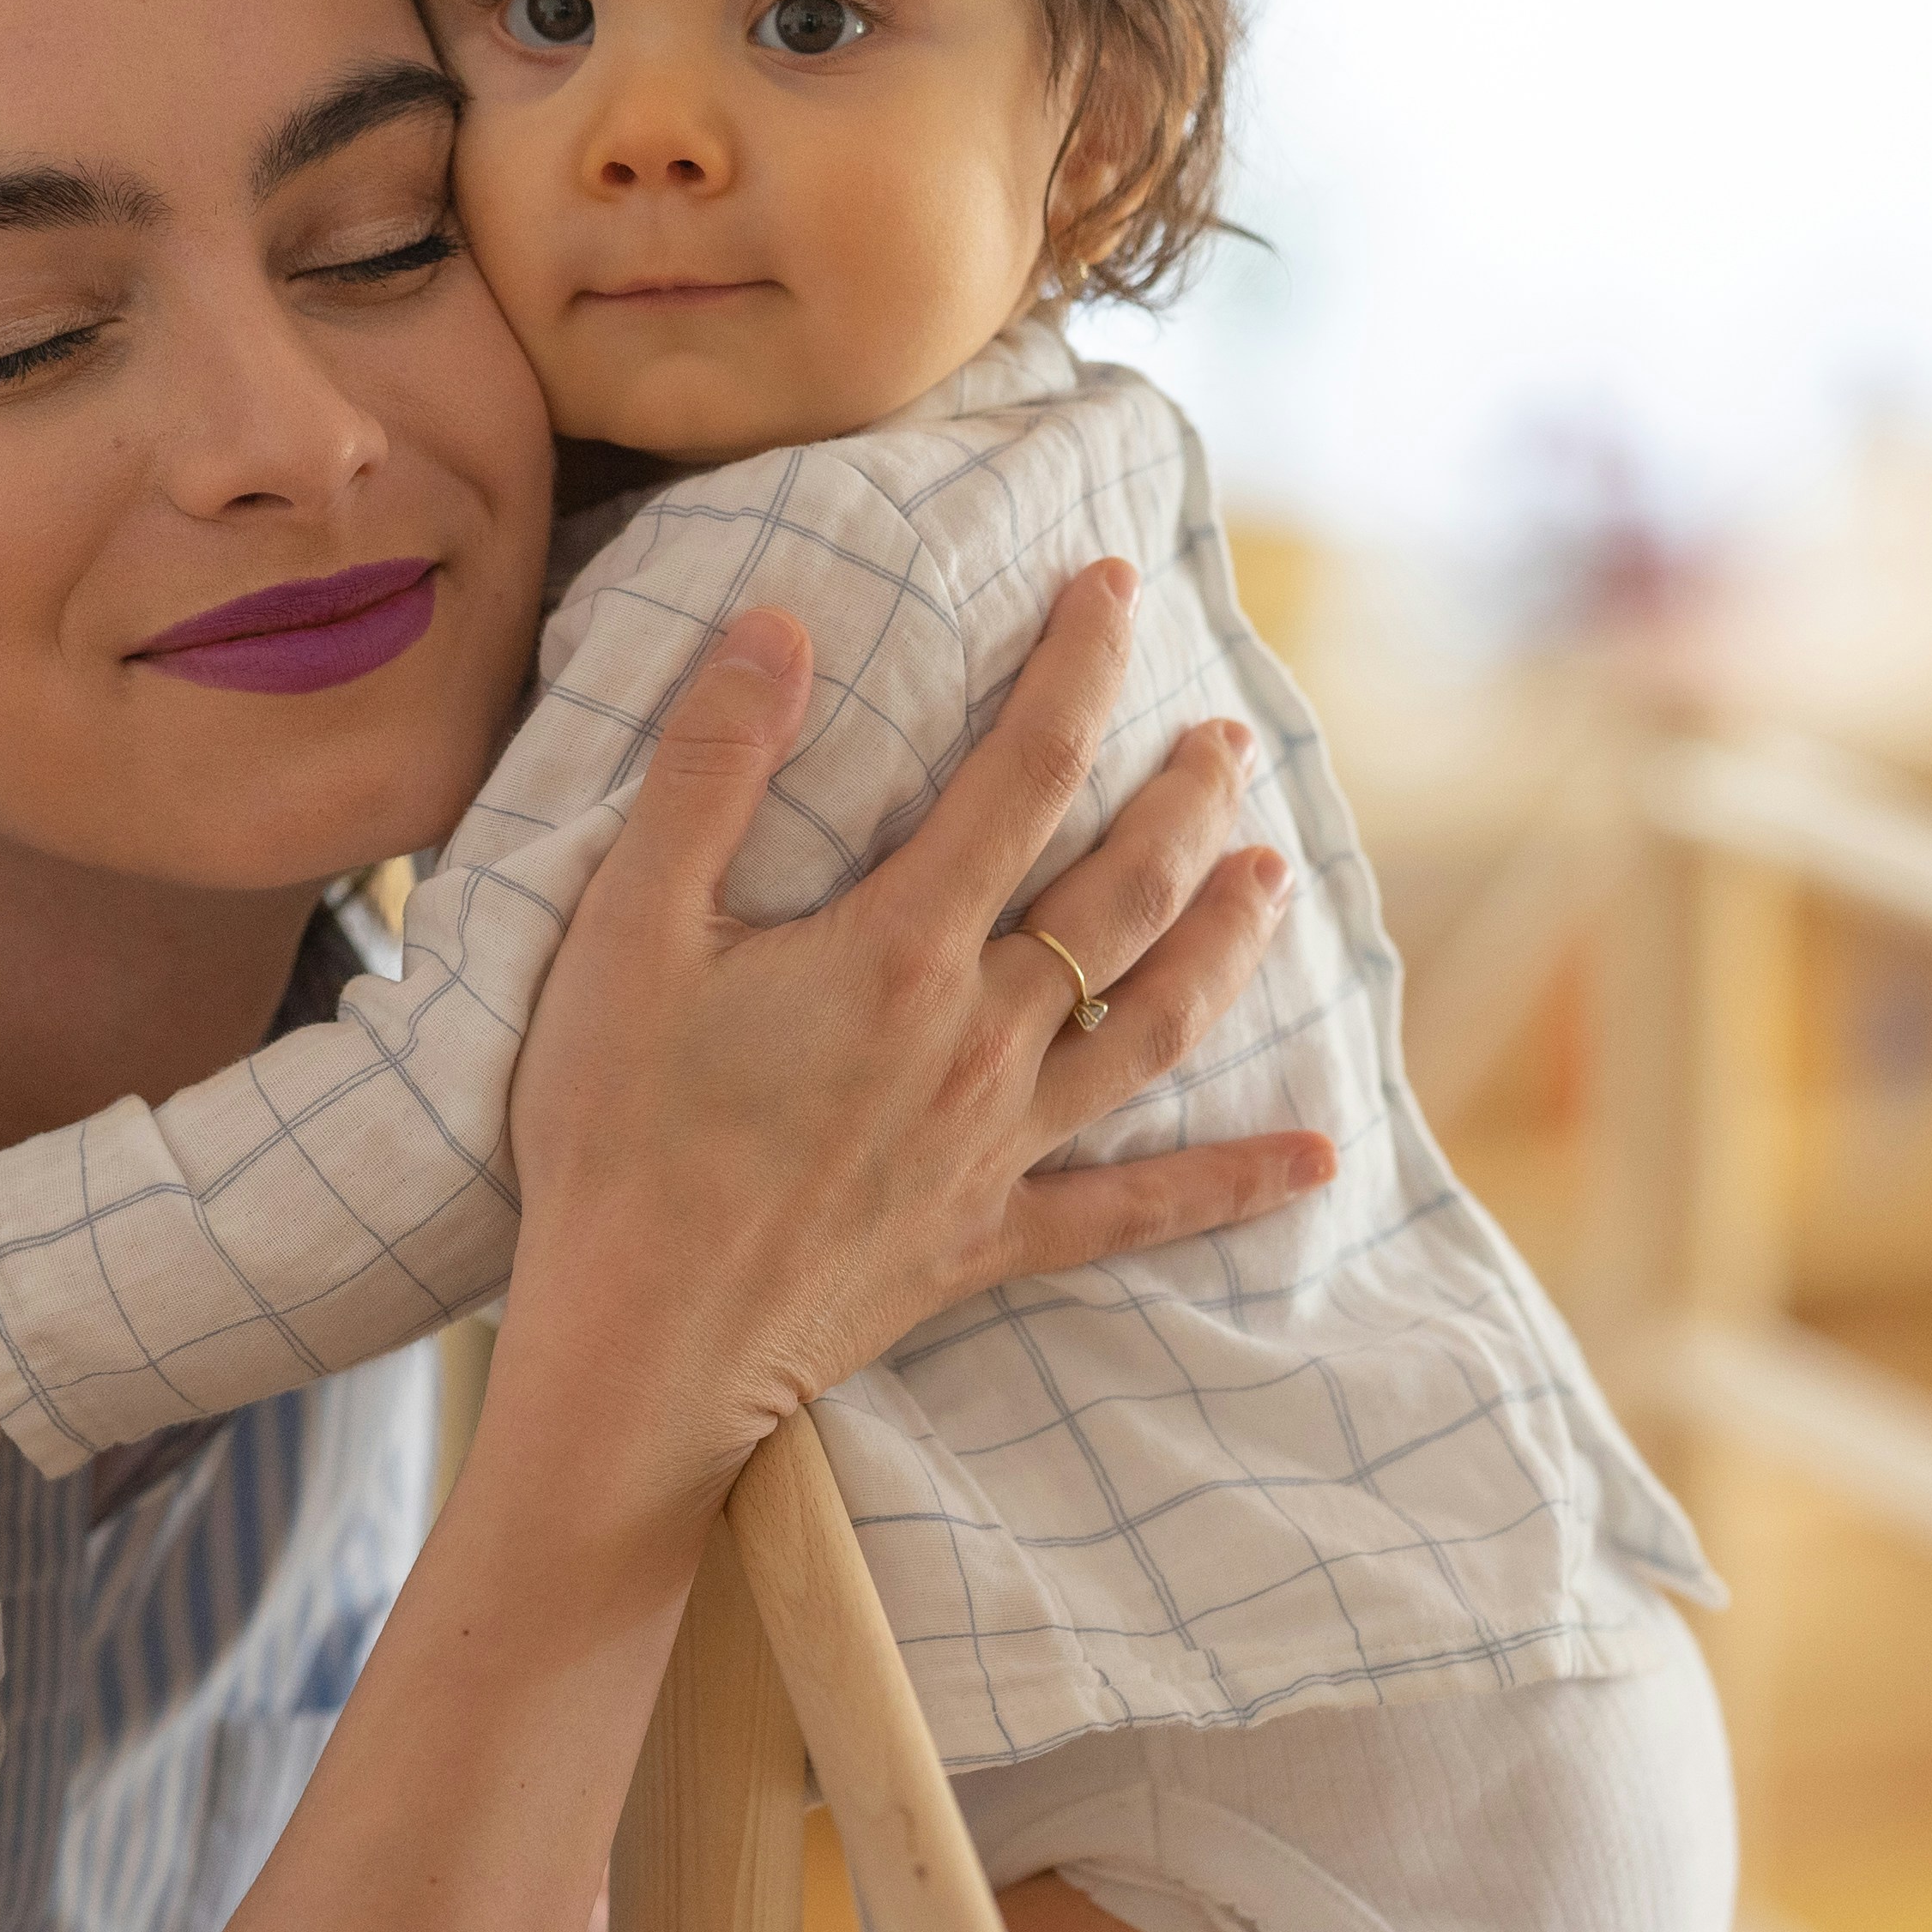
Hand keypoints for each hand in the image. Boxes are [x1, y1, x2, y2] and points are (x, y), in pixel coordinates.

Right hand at [495, 563, 1330, 1504]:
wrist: (638, 1343)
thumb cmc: (617, 1132)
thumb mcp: (629, 931)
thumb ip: (708, 771)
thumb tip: (777, 627)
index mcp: (903, 949)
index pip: (1025, 771)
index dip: (1077, 668)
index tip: (1114, 588)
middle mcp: (982, 1037)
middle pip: (1127, 892)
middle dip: (1186, 799)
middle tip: (1226, 736)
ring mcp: (1000, 1144)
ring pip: (1157, 1022)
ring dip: (1228, 940)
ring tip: (1273, 876)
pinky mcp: (990, 1237)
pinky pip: (1136, 1208)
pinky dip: (1232, 1183)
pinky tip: (1314, 1161)